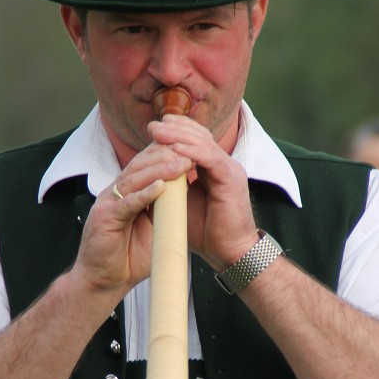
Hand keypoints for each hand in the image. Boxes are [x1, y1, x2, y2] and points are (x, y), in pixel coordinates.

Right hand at [74, 141, 192, 295]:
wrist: (103, 282)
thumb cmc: (127, 257)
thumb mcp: (153, 228)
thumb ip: (165, 210)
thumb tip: (188, 194)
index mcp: (127, 192)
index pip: (146, 164)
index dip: (167, 154)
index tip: (192, 150)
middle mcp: (115, 193)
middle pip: (140, 165)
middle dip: (166, 156)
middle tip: (191, 152)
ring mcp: (108, 203)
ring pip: (134, 179)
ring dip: (159, 171)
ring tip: (181, 164)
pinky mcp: (104, 219)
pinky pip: (126, 203)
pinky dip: (143, 194)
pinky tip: (160, 187)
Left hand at [147, 115, 258, 268]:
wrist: (228, 253)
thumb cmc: (205, 233)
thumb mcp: (181, 204)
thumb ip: (169, 187)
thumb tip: (146, 177)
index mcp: (213, 169)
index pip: (196, 141)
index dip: (176, 131)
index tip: (154, 128)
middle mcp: (223, 165)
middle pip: (199, 136)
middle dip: (175, 128)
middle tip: (152, 125)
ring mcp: (230, 170)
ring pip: (203, 143)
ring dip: (179, 135)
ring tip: (158, 131)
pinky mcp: (232, 179)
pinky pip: (210, 158)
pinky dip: (192, 151)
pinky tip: (175, 147)